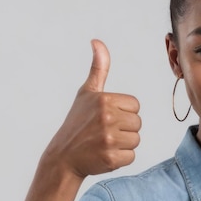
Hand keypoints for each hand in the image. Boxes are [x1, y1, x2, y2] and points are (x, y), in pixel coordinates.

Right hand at [40, 39, 140, 178]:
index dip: (123, 112)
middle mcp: (107, 117)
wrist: (62, 157)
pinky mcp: (111, 158)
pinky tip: (104, 155)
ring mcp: (108, 139)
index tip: (106, 117)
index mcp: (105, 99)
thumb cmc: (77, 123)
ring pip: (136, 140)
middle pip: (137, 123)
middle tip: (104, 132)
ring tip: (104, 143)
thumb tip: (97, 41)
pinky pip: (131, 157)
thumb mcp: (86, 93)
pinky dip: (120, 158)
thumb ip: (98, 68)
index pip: (135, 106)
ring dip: (123, 144)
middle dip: (124, 129)